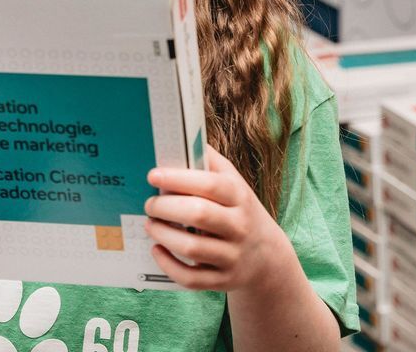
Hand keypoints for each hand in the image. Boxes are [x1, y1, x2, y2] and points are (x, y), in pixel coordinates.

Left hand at [144, 144, 290, 291]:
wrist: (266, 256)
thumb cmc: (238, 211)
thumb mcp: (233, 183)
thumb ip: (211, 161)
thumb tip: (184, 135)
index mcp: (239, 197)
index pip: (209, 185)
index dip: (178, 179)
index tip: (152, 176)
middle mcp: (239, 227)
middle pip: (199, 215)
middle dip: (166, 208)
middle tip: (149, 204)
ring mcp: (233, 257)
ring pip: (193, 249)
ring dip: (164, 235)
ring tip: (150, 224)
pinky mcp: (223, 281)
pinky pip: (192, 279)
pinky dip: (169, 265)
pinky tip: (158, 249)